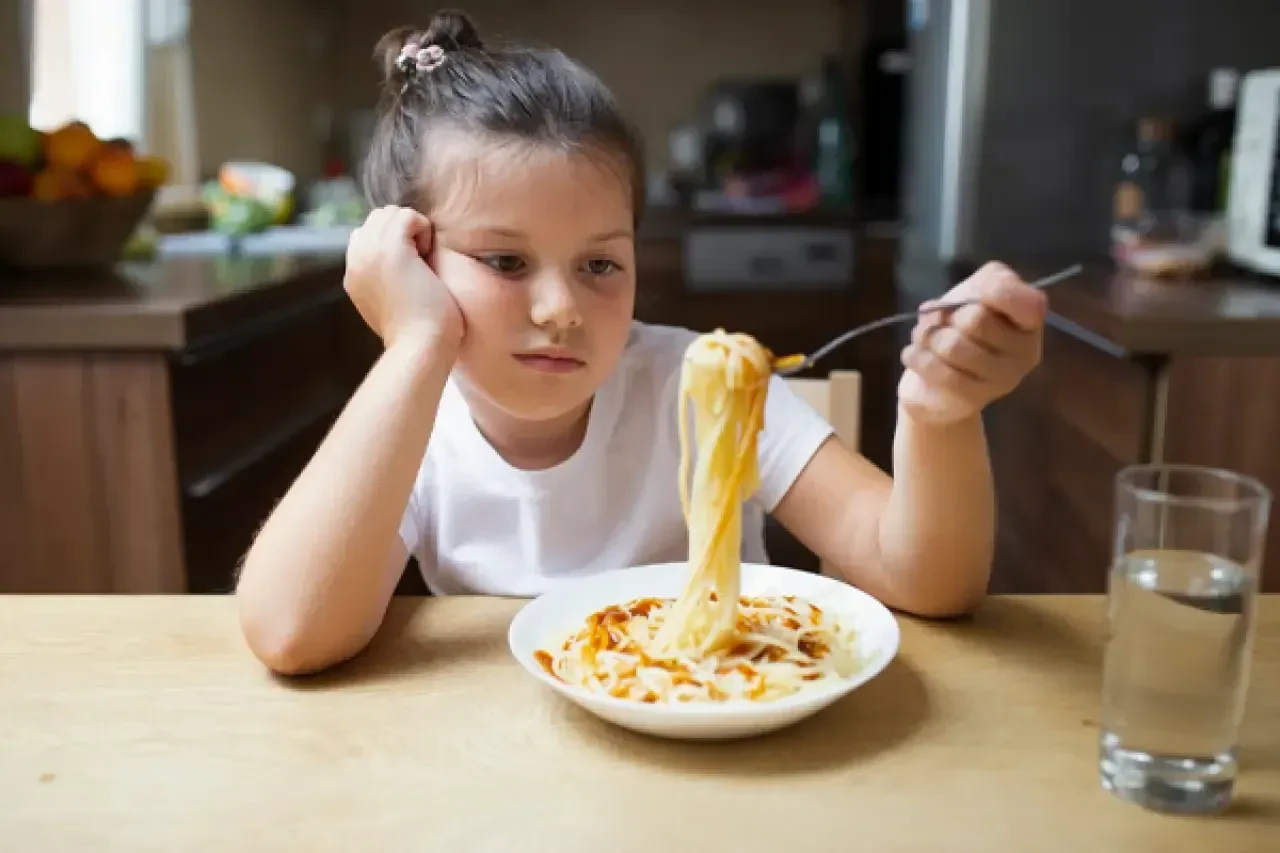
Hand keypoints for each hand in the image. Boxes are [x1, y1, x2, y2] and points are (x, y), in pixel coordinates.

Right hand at [344, 206, 463, 352]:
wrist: (420, 347)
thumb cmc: (419, 334)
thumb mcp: (393, 304)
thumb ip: (387, 282)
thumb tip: (403, 265)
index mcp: (354, 276)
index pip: (367, 236)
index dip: (394, 242)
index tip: (411, 268)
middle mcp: (355, 261)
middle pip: (376, 219)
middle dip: (402, 231)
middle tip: (420, 262)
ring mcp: (370, 253)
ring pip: (390, 214)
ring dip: (412, 229)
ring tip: (423, 260)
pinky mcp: (391, 250)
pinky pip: (407, 216)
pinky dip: (423, 229)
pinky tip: (427, 256)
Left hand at [898, 262, 1047, 425]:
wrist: (937, 376)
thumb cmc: (960, 324)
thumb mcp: (976, 290)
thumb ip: (986, 282)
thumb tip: (966, 302)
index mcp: (1031, 320)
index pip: (1027, 302)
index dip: (992, 293)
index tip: (974, 296)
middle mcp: (1027, 350)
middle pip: (975, 319)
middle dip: (948, 316)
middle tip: (944, 323)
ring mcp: (1004, 378)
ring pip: (953, 346)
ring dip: (928, 337)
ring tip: (929, 341)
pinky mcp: (976, 398)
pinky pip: (939, 372)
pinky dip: (916, 357)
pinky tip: (915, 355)